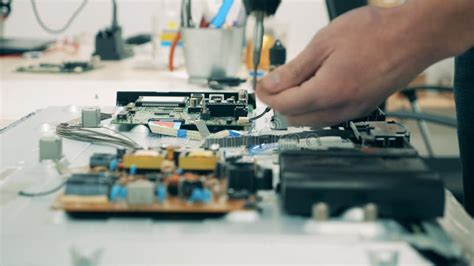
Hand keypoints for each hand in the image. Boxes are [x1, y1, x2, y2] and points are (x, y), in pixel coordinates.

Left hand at [256, 2, 466, 126]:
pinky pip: (329, 118)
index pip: (284, 105)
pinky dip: (315, 107)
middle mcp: (341, 108)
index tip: (259, 85)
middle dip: (279, 103)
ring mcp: (353, 111)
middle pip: (295, 118)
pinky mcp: (362, 109)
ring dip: (297, 107)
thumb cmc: (375, 33)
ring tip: (295, 83)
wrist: (414, 36)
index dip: (266, 95)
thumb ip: (293, 69)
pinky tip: (315, 88)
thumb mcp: (323, 43)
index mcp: (328, 92)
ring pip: (312, 122)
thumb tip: (269, 85)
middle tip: (274, 83)